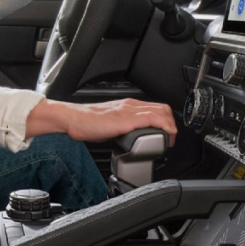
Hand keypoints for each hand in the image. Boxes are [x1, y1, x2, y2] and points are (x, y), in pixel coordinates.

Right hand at [26, 98, 177, 146]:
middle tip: (171, 138)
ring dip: (170, 127)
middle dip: (172, 124)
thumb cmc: (85, 123)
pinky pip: (152, 119)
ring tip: (169, 140)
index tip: (167, 133)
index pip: (155, 107)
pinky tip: (165, 136)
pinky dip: (164, 127)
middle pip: (162, 108)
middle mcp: (130, 105)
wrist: (72, 119)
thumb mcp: (109, 124)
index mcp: (126, 105)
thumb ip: (121, 129)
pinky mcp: (126, 120)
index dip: (166, 120)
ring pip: (161, 112)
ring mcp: (129, 111)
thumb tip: (128, 140)